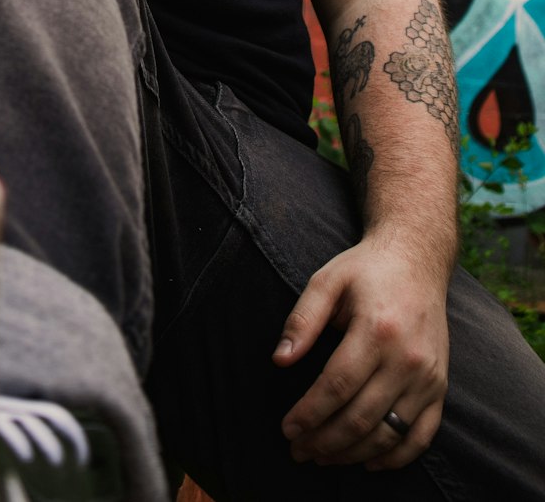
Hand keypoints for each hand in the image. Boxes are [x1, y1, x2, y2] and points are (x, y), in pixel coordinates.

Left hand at [272, 239, 449, 470]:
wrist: (417, 259)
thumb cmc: (366, 269)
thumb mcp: (327, 280)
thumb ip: (303, 319)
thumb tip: (280, 359)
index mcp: (376, 330)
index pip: (337, 386)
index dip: (310, 413)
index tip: (287, 429)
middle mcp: (408, 358)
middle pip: (362, 417)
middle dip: (325, 441)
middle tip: (298, 451)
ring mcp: (429, 377)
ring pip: (389, 433)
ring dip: (353, 453)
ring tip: (323, 457)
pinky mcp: (441, 387)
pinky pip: (422, 436)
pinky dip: (395, 457)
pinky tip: (367, 461)